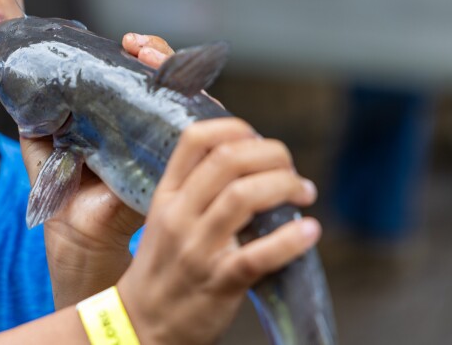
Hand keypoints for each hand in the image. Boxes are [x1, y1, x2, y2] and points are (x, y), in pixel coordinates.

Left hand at [19, 32, 173, 306]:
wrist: (74, 234)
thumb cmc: (62, 187)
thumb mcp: (43, 141)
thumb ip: (37, 112)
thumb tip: (23, 78)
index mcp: (117, 113)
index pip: (138, 73)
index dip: (139, 54)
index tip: (126, 42)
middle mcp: (146, 122)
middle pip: (167, 77)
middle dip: (158, 54)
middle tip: (139, 46)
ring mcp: (164, 141)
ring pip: (185, 96)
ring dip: (173, 71)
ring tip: (150, 56)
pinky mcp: (175, 163)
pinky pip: (193, 131)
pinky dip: (190, 107)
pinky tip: (177, 89)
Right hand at [116, 119, 319, 344]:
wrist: (142, 323)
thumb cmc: (163, 268)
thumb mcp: (165, 218)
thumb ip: (195, 189)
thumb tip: (247, 159)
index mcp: (167, 194)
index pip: (195, 139)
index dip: (236, 127)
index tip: (258, 139)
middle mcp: (179, 215)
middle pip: (228, 159)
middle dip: (272, 154)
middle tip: (291, 169)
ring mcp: (198, 248)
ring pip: (243, 197)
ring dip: (285, 186)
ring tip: (304, 193)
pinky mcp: (219, 282)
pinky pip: (259, 254)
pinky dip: (291, 239)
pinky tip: (310, 231)